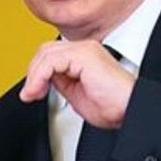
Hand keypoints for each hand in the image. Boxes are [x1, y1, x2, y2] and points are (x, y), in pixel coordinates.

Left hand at [19, 40, 134, 128]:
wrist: (131, 110)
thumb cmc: (113, 106)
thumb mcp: (76, 94)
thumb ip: (61, 82)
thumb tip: (44, 80)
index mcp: (84, 57)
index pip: (51, 55)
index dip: (37, 73)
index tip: (32, 93)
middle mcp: (85, 49)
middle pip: (45, 51)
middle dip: (33, 73)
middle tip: (30, 94)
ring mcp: (85, 50)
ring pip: (46, 54)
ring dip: (34, 76)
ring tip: (32, 94)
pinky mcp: (84, 56)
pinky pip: (51, 61)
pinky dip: (40, 76)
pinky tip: (39, 90)